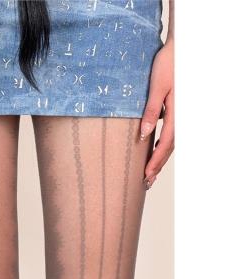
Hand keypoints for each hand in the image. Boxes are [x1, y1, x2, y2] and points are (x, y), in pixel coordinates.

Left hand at [140, 38, 173, 188]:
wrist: (180, 48)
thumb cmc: (167, 64)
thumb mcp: (156, 87)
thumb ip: (151, 111)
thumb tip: (144, 135)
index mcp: (177, 113)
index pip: (165, 144)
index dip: (155, 161)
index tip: (146, 175)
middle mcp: (181, 116)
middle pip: (169, 147)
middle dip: (157, 165)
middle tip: (146, 182)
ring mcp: (180, 114)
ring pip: (171, 142)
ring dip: (160, 158)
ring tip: (150, 173)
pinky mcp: (177, 109)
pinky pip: (170, 132)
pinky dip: (162, 145)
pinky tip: (155, 150)